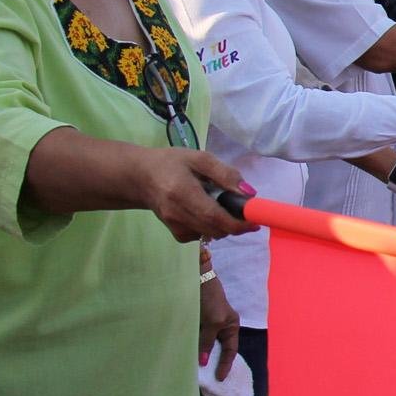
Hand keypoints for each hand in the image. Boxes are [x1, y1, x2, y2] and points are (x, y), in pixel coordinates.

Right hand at [137, 148, 252, 242]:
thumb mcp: (199, 159)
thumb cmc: (171, 164)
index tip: (256, 220)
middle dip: (237, 224)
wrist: (140, 177)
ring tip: (222, 205)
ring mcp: (174, 226)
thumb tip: (249, 193)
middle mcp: (176, 214)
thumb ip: (225, 174)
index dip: (238, 222)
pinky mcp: (176, 234)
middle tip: (244, 210)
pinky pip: (203, 236)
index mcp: (182, 192)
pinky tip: (207, 212)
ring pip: (212, 234)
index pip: (213, 216)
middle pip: (216, 229)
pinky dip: (212, 227)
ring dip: (225, 225)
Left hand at [199, 271, 239, 379]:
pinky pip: (194, 337)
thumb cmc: (210, 299)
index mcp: (231, 326)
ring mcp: (207, 323)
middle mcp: (221, 326)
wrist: (195, 279)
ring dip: (199, 354)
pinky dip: (191, 345)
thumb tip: (203, 362)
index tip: (220, 378)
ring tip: (192, 368)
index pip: (230, 350)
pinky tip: (185, 352)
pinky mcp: (195, 320)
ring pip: (204, 343)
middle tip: (206, 378)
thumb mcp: (212, 322)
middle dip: (212, 361)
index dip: (226, 364)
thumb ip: (206, 341)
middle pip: (217, 348)